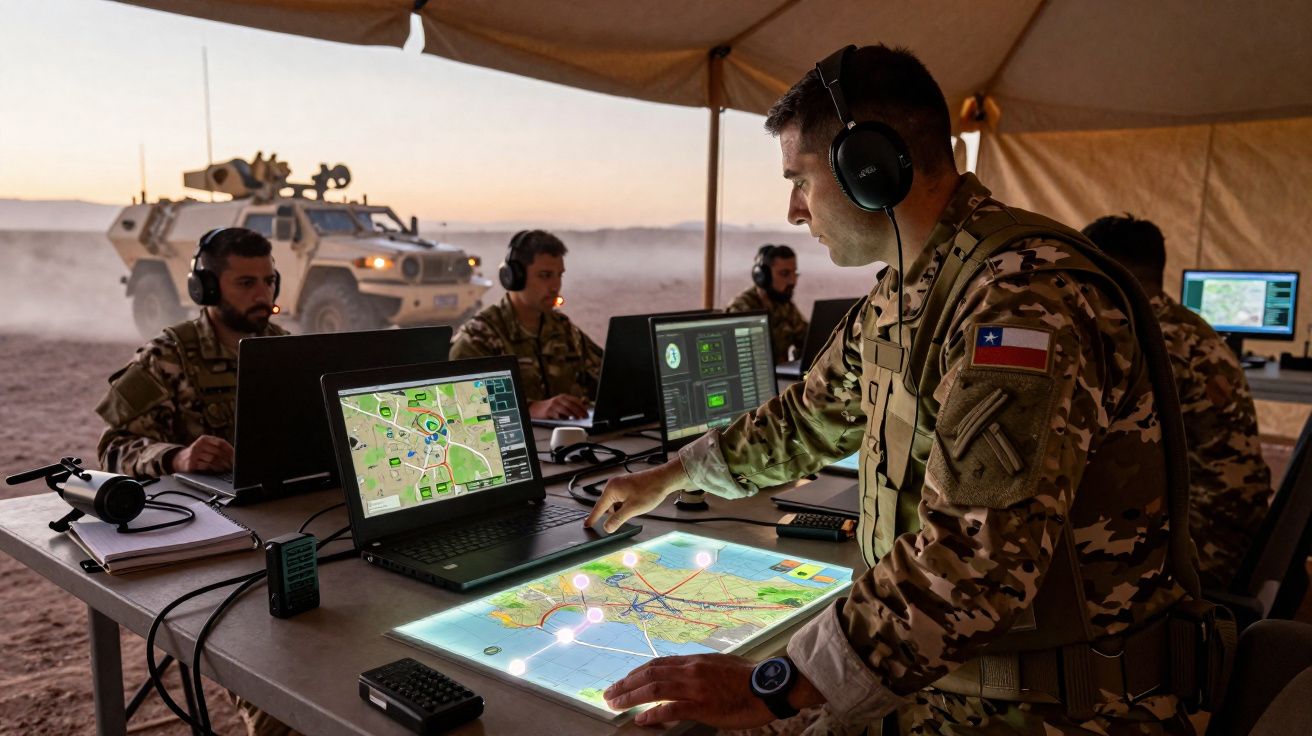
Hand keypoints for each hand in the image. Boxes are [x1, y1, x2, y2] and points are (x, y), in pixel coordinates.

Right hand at [170, 435, 234, 472]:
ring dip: (222, 465)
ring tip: (227, 468)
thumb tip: (233, 454)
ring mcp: (194, 454)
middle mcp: (198, 445)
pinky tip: (219, 470)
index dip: (230, 450)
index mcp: (204, 439)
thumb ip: (217, 448)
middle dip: (227, 459)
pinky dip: (214, 468)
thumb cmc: (198, 453)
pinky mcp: (191, 463)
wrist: (179, 460)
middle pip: (218, 452)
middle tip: (233, 464)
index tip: (236, 456)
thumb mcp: (206, 447)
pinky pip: (206, 465)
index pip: (221, 442)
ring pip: (213, 459)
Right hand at [529, 394, 589, 419]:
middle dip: (579, 411)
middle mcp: (559, 399)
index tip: (587, 412)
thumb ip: (571, 404)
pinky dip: (563, 418)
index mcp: (563, 397)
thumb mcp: (561, 403)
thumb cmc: (551, 407)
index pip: (575, 400)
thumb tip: (584, 405)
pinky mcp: (549, 411)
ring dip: (573, 414)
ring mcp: (553, 405)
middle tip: (584, 417)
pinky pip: (557, 415)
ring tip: (578, 419)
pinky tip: (567, 420)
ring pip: (565, 410)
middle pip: (571, 405)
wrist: (536, 408)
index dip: (582, 406)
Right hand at [584, 459, 686, 532]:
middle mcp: (613, 485)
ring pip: (616, 503)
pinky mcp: (627, 485)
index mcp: (611, 489)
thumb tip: (607, 528)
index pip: (599, 507)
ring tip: (637, 507)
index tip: (586, 525)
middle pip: (607, 506)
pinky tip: (637, 504)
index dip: (593, 518)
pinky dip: (626, 505)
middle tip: (629, 513)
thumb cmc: (649, 491)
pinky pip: (621, 499)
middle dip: (615, 513)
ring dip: (622, 509)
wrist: (664, 479)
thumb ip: (618, 519)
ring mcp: (620, 484)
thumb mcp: (632, 509)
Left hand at [604, 654, 776, 728]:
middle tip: (609, 693)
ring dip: (631, 697)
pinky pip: (671, 708)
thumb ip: (699, 669)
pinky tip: (641, 720)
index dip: (637, 672)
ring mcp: (695, 687)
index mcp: (694, 660)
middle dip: (626, 684)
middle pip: (650, 673)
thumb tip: (683, 674)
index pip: (658, 663)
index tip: (624, 681)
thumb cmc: (748, 678)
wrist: (769, 686)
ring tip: (615, 704)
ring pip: (654, 688)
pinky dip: (653, 714)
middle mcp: (690, 670)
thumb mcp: (719, 665)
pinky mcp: (702, 705)